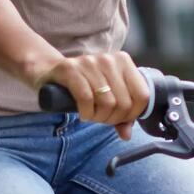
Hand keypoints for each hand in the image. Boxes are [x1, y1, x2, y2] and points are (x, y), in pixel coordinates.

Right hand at [31, 51, 149, 139]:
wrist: (50, 72)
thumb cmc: (84, 85)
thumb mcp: (107, 96)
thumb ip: (121, 114)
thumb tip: (127, 134)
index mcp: (124, 61)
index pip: (142, 95)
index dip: (133, 114)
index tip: (120, 118)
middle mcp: (109, 59)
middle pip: (124, 103)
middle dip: (112, 119)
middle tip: (101, 118)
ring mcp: (90, 62)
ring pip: (107, 102)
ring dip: (98, 117)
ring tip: (91, 115)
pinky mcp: (70, 69)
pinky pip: (87, 98)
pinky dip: (86, 113)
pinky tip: (83, 113)